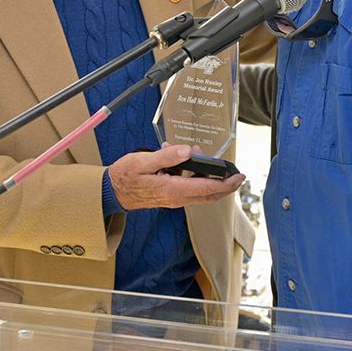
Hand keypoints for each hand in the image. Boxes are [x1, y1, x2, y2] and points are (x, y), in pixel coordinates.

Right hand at [107, 145, 244, 210]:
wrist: (112, 192)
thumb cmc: (125, 176)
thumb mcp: (143, 161)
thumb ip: (167, 156)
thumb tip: (188, 151)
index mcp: (172, 190)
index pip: (206, 189)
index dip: (225, 184)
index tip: (239, 177)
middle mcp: (176, 197)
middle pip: (209, 195)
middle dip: (226, 186)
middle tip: (238, 175)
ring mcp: (174, 198)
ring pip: (201, 193)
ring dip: (209, 179)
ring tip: (203, 158)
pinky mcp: (171, 196)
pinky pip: (190, 189)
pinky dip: (195, 178)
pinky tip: (185, 161)